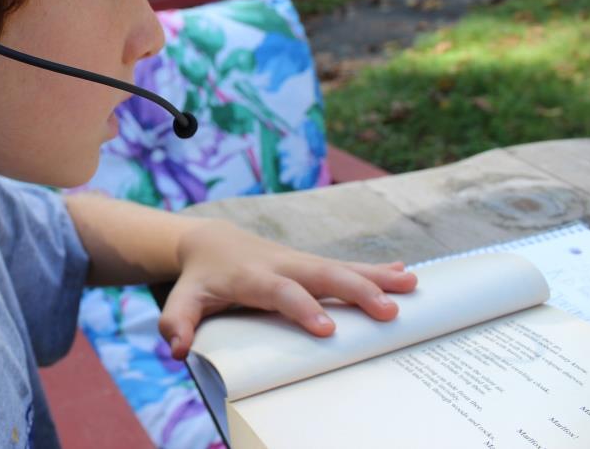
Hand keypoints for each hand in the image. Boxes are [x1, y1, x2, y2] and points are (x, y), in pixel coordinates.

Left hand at [158, 219, 417, 359]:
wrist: (209, 241)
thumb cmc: (200, 276)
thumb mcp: (182, 298)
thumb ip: (178, 321)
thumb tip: (177, 349)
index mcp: (253, 276)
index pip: (280, 292)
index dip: (303, 308)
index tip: (328, 330)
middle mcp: (282, 265)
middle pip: (322, 275)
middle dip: (356, 291)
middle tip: (389, 310)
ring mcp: (300, 261)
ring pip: (341, 267)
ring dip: (376, 276)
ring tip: (412, 283)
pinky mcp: (311, 263)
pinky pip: (346, 265)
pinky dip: (375, 268)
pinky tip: (406, 272)